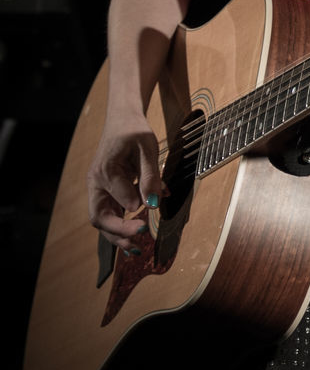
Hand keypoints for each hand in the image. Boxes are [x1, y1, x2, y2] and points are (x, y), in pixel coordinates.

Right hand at [87, 119, 166, 249]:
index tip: (152, 207)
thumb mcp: (148, 148)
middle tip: (139, 239)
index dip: (136, 204)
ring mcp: (98, 189)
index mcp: (105, 169)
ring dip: (117, 236)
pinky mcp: (105, 193)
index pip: (118, 195)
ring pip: (102, 219)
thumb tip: (153, 204)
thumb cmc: (135, 131)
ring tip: (136, 249)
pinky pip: (109, 214)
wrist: (122, 120)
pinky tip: (133, 238)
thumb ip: (150, 176)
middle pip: (100, 216)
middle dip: (118, 232)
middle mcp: (96, 183)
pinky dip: (119, 227)